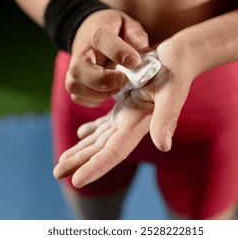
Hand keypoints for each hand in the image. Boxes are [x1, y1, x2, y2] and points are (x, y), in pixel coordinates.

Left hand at [54, 40, 198, 187]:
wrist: (179, 56)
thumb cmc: (176, 70)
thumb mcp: (171, 90)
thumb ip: (166, 118)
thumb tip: (163, 146)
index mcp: (139, 123)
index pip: (114, 152)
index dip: (95, 167)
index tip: (76, 181)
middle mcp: (131, 124)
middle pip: (102, 149)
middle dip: (80, 161)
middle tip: (57, 173)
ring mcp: (127, 115)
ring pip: (100, 137)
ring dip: (82, 149)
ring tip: (63, 161)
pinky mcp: (126, 104)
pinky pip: (105, 122)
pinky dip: (92, 130)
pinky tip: (82, 133)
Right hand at [66, 9, 148, 106]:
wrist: (91, 33)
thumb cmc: (115, 31)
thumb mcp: (128, 25)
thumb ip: (136, 35)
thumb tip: (142, 50)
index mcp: (96, 31)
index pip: (101, 39)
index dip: (118, 52)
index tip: (135, 63)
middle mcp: (81, 52)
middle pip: (79, 69)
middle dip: (103, 80)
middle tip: (123, 80)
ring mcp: (74, 69)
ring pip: (75, 86)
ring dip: (99, 93)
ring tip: (117, 87)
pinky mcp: (74, 83)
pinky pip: (78, 98)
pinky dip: (95, 100)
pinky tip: (108, 92)